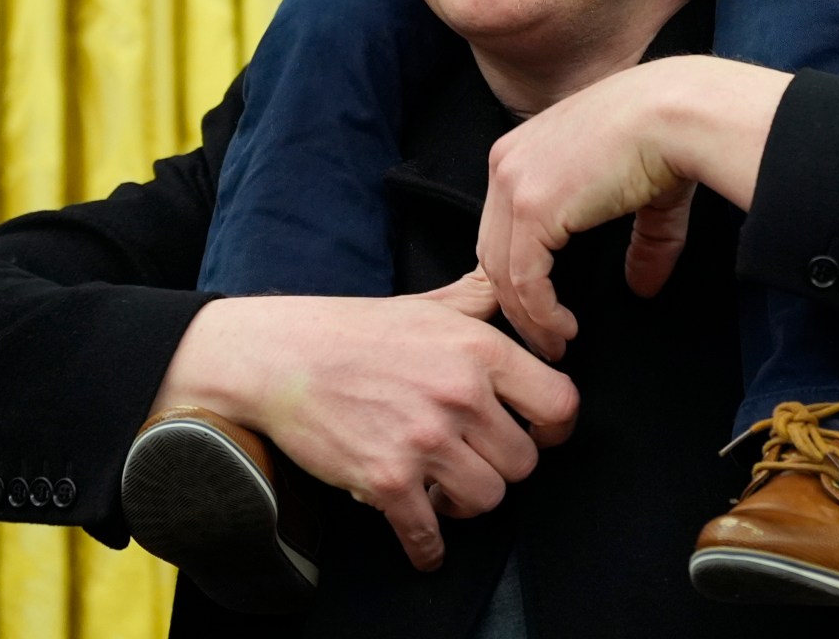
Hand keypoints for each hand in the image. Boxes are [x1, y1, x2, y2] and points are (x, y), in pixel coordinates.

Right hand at [150, 271, 576, 571]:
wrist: (279, 358)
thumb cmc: (349, 330)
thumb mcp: (425, 304)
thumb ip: (477, 301)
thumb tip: (511, 292)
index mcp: (477, 350)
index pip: (559, 403)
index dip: (555, 427)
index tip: (541, 434)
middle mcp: (460, 396)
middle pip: (524, 462)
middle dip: (502, 465)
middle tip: (476, 458)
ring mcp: (425, 441)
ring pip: (488, 499)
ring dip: (467, 500)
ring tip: (445, 487)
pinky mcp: (388, 481)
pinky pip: (429, 534)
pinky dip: (428, 546)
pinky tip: (426, 541)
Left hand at [476, 56, 793, 358]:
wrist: (678, 114)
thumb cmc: (668, 137)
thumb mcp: (645, 197)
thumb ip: (639, 241)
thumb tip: (644, 286)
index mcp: (522, 151)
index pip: (501, 227)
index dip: (518, 274)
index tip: (543, 311)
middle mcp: (506, 163)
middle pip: (493, 252)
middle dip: (516, 303)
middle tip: (546, 339)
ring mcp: (514, 184)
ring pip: (502, 273)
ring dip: (528, 319)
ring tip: (556, 345)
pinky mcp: (531, 208)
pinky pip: (524, 280)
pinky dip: (540, 314)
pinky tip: (563, 330)